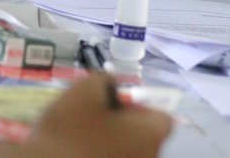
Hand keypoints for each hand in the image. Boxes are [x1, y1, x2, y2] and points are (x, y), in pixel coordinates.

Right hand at [0, 76, 170, 157]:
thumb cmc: (70, 129)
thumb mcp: (86, 89)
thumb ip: (106, 80)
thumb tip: (112, 85)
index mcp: (150, 135)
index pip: (160, 116)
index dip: (137, 104)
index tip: (111, 101)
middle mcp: (148, 157)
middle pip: (142, 135)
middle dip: (121, 123)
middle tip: (90, 114)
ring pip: (124, 150)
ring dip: (107, 140)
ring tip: (76, 133)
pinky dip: (96, 153)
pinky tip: (73, 150)